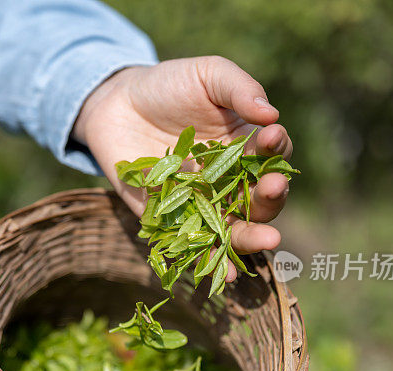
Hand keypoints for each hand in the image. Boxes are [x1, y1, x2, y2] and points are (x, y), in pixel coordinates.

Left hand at [73, 56, 292, 281]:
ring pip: (234, 230)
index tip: (271, 137)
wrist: (117, 104)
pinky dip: (210, 261)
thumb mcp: (208, 75)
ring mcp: (202, 205)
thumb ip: (239, 89)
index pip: (272, 157)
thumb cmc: (169, 85)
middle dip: (270, 199)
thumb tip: (271, 113)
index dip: (275, 150)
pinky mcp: (171, 222)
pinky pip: (194, 246)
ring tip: (267, 240)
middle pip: (260, 202)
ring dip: (251, 238)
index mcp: (246, 148)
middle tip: (271, 190)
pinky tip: (224, 273)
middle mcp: (230, 182)